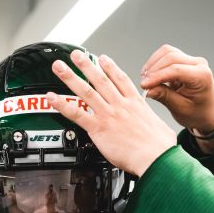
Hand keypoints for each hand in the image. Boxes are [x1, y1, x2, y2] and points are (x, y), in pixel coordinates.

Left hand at [47, 50, 176, 176]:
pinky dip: (62, 104)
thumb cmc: (160, 148)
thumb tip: (156, 129)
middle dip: (86, 65)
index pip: (120, 80)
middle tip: (76, 55)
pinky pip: (76, 113)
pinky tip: (52, 98)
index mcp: (135, 104)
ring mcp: (108, 115)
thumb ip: (153, 124)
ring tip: (59, 67)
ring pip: (86, 91)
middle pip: (100, 80)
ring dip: (70, 77)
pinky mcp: (98, 128)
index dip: (110, 67)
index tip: (103, 59)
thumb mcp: (161, 128)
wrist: (156, 157)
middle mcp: (120, 105)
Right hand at [139, 44, 213, 133]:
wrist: (205, 112)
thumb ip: (164, 96)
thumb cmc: (196, 113)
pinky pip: (167, 54)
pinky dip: (156, 63)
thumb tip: (148, 89)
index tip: (144, 85)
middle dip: (154, 69)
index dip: (157, 76)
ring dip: (153, 64)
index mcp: (202, 76)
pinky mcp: (184, 60)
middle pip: (171, 57)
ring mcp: (192, 60)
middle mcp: (199, 64)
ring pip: (167, 52)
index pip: (176, 70)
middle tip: (143, 84)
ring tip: (146, 80)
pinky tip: (150, 75)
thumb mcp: (180, 109)